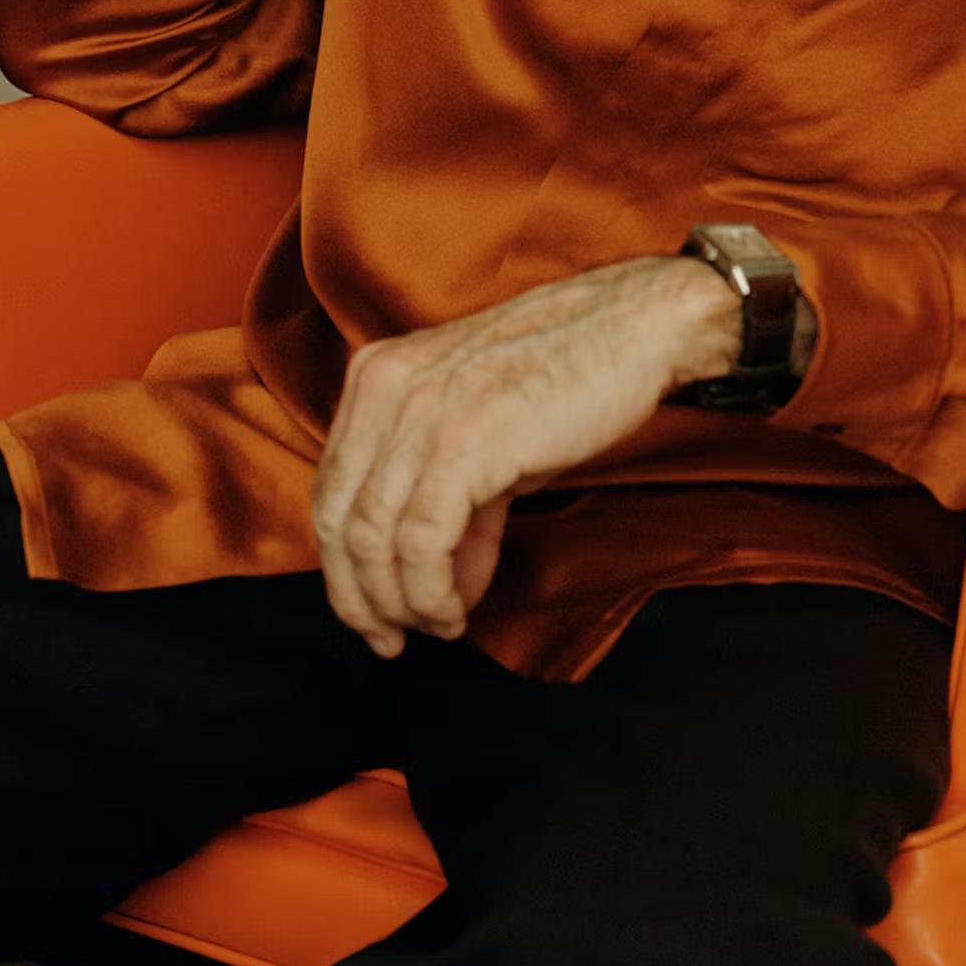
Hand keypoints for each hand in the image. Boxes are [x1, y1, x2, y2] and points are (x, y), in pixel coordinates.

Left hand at [311, 254, 741, 656]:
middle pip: (338, 519)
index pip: (331, 488)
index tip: (373, 610)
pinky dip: (431, 592)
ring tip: (437, 626)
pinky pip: (421, 543)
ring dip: (398, 603)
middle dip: (358, 595)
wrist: (635, 327)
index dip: (343, 565)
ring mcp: (421, 413)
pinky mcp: (463, 444)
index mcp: (379, 375)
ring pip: (372, 538)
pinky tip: (455, 610)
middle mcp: (386, 388)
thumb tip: (440, 581)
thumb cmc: (570, 372)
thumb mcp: (487, 432)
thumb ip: (451, 500)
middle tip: (390, 638)